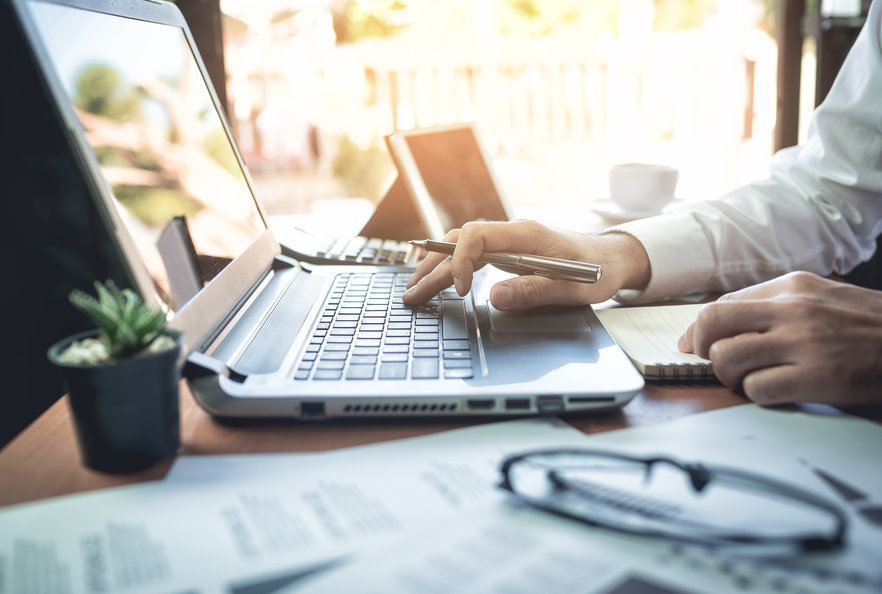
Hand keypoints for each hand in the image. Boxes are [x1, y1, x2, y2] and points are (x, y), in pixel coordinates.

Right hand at [402, 220, 649, 308]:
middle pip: (460, 243)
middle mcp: (512, 233)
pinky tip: (438, 280)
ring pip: (461, 247)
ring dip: (437, 267)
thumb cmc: (597, 271)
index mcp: (525, 234)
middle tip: (413, 295)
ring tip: (415, 289)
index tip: (461, 291)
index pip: (476, 236)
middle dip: (433, 269)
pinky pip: (472, 254)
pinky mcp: (509, 252)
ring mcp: (508, 241)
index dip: (460, 261)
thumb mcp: (572, 287)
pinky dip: (452, 267)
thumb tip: (495, 296)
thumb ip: (534, 291)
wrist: (613, 259)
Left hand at [679, 271, 881, 405]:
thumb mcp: (822, 297)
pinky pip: (757, 389)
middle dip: (703, 347)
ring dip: (728, 375)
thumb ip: (773, 305)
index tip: (693, 344)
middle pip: (713, 323)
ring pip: (728, 358)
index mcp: (792, 286)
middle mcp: (794, 309)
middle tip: (715, 361)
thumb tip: (719, 325)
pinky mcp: (816, 378)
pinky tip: (775, 391)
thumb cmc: (866, 325)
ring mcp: (804, 343)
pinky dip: (757, 394)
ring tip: (747, 378)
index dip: (698, 329)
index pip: (722, 303)